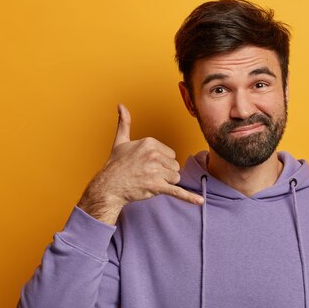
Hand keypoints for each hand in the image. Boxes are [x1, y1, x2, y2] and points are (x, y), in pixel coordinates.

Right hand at [77, 103, 202, 224]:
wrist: (108, 186)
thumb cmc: (115, 165)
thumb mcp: (120, 141)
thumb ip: (124, 123)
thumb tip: (121, 105)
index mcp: (150, 143)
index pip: (171, 154)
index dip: (161, 162)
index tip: (147, 165)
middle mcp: (154, 155)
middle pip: (174, 166)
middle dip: (164, 173)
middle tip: (147, 175)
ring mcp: (156, 171)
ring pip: (175, 178)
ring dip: (166, 183)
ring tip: (149, 182)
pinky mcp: (157, 186)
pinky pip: (177, 191)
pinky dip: (189, 197)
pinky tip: (200, 201)